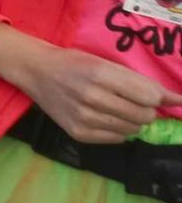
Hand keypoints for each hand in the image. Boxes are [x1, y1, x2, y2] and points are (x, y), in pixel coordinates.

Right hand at [17, 36, 181, 143]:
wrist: (36, 71)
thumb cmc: (74, 63)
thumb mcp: (106, 64)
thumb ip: (142, 82)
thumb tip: (178, 100)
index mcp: (100, 74)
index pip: (150, 97)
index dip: (155, 96)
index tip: (147, 93)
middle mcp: (92, 98)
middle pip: (145, 116)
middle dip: (145, 109)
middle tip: (129, 100)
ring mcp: (84, 118)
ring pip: (133, 129)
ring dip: (132, 120)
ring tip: (114, 107)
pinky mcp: (79, 133)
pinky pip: (118, 139)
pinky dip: (118, 129)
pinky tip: (103, 117)